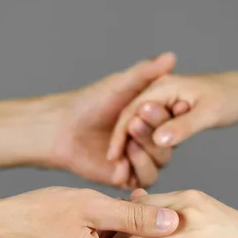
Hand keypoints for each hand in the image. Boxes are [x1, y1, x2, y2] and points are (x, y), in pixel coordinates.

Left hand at [50, 53, 176, 187]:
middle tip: (136, 121)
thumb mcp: (121, 84)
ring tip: (129, 142)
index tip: (175, 105)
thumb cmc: (92, 102)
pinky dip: (132, 171)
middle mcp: (151, 141)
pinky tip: (119, 163)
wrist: (63, 129)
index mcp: (155, 120)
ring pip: (158, 164)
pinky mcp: (127, 177)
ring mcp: (140, 161)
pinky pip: (141, 180)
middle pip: (167, 144)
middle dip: (153, 134)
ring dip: (146, 154)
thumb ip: (145, 73)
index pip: (174, 120)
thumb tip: (171, 56)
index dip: (174, 114)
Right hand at [107, 71, 237, 159]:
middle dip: (121, 146)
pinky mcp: (169, 115)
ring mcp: (162, 104)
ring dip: (132, 149)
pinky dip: (145, 147)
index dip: (120, 137)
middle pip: (130, 121)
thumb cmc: (231, 96)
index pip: (131, 112)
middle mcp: (158, 93)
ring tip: (124, 173)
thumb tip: (159, 141)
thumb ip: (183, 126)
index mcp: (162, 87)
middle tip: (115, 172)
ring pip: (139, 128)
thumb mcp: (209, 112)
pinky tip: (141, 166)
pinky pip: (151, 132)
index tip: (112, 160)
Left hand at [116, 189, 237, 237]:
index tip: (107, 235)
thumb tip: (153, 218)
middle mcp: (185, 208)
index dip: (119, 220)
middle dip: (112, 233)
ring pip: (137, 237)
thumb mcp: (210, 215)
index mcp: (188, 197)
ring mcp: (190, 231)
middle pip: (131, 217)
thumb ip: (180, 215)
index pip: (139, 203)